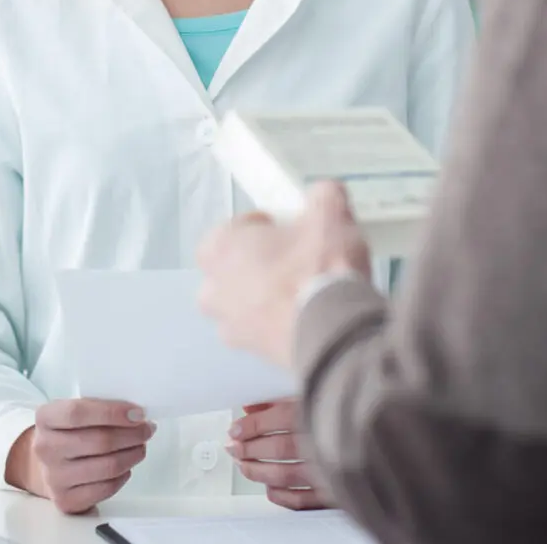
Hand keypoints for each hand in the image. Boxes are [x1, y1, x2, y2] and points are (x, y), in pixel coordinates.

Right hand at [5, 399, 155, 513]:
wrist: (47, 464)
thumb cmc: (69, 431)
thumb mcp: (74, 410)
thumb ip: (99, 408)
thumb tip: (136, 415)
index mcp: (45, 418)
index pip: (78, 413)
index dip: (112, 412)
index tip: (138, 413)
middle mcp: (45, 448)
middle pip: (100, 441)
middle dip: (132, 435)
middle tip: (147, 429)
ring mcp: (54, 477)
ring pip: (108, 466)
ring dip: (132, 455)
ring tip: (140, 447)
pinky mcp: (66, 500)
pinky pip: (106, 488)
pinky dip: (123, 476)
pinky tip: (125, 467)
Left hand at [197, 181, 371, 368]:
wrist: (332, 331)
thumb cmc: (319, 264)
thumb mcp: (330, 214)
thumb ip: (324, 196)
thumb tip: (325, 194)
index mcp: (221, 248)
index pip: (228, 230)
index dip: (254, 227)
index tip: (280, 228)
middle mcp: (214, 287)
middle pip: (226, 271)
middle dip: (250, 265)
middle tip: (286, 261)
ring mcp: (229, 325)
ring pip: (238, 306)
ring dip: (258, 299)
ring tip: (295, 293)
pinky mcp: (251, 353)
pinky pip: (257, 332)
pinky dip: (273, 325)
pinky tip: (303, 318)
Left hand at [228, 400, 330, 510]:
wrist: (390, 443)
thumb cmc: (341, 415)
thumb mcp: (311, 396)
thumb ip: (280, 400)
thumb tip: (251, 407)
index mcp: (319, 414)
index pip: (277, 419)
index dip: (250, 426)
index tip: (234, 429)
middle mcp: (323, 442)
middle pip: (277, 448)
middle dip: (248, 449)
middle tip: (233, 448)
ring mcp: (328, 471)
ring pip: (284, 475)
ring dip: (258, 472)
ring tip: (244, 466)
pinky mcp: (334, 494)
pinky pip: (299, 500)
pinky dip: (279, 496)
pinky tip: (269, 488)